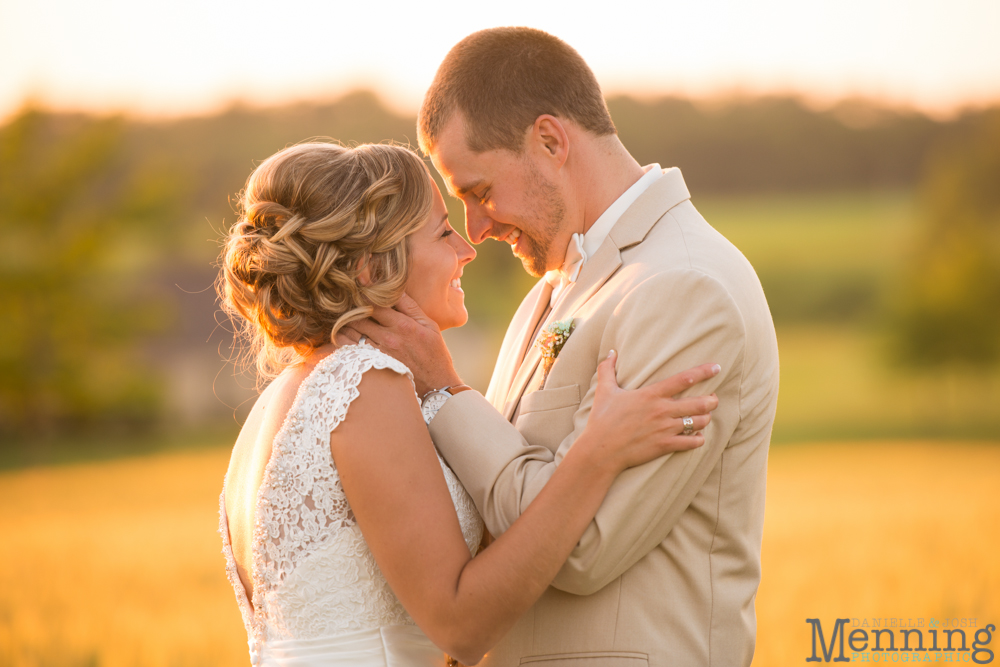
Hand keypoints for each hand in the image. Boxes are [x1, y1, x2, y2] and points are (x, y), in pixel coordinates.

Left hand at [334, 294, 462, 396]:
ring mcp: (378, 352)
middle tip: (348, 303)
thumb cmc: (434, 353)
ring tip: (345, 318)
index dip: (363, 294)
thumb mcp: (429, 326)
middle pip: (358, 316)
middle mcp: (389, 338)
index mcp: (403, 325)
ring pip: (350, 331)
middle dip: (351, 308)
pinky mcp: (372, 365)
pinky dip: (343, 340)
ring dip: (345, 323)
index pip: (374, 303)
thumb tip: (396, 288)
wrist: (436, 385)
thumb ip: (411, 307)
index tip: (358, 288)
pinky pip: (348, 349)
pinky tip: (346, 335)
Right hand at [578, 351, 720, 471]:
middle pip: (700, 403)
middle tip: (713, 398)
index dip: (704, 372)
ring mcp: (665, 429)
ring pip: (700, 422)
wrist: (601, 450)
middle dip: (712, 400)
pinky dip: (699, 439)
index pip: (684, 379)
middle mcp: (662, 410)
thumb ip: (607, 370)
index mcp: (651, 394)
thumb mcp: (604, 391)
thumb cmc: (602, 420)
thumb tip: (610, 352)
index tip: (716, 368)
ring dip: (706, 418)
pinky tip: (697, 437)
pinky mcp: (665, 446)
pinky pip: (692, 442)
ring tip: (705, 416)